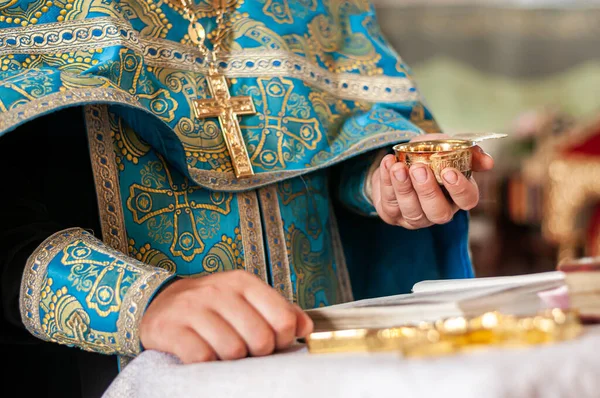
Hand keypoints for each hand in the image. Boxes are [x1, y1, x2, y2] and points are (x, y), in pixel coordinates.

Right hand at [140, 270, 313, 363]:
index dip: (283, 340)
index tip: (272, 342)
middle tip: (246, 351)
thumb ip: (279, 310)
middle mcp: (219, 290)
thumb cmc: (213, 305)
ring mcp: (193, 308)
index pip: (282, 319)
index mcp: (243, 282)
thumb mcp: (246, 298)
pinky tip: (203, 355)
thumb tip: (306, 327)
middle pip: (260, 339)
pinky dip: (207, 365)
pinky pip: (202, 358)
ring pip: (232, 351)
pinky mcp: (170, 328)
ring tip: (223, 352)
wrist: (160, 302)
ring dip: (231, 360)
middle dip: (257, 354)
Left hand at [372, 134, 493, 228]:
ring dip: (403, 188)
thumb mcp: (447, 147)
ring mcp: (415, 217)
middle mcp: (438, 211)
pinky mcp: (392, 215)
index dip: (459, 189)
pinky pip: (389, 202)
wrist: (399, 160)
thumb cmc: (428, 156)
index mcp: (458, 197)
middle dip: (427, 191)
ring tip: (398, 167)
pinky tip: (387, 164)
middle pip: (438, 212)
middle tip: (419, 169)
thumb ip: (468, 151)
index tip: (449, 171)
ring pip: (411, 210)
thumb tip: (488, 162)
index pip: (467, 200)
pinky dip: (386, 182)